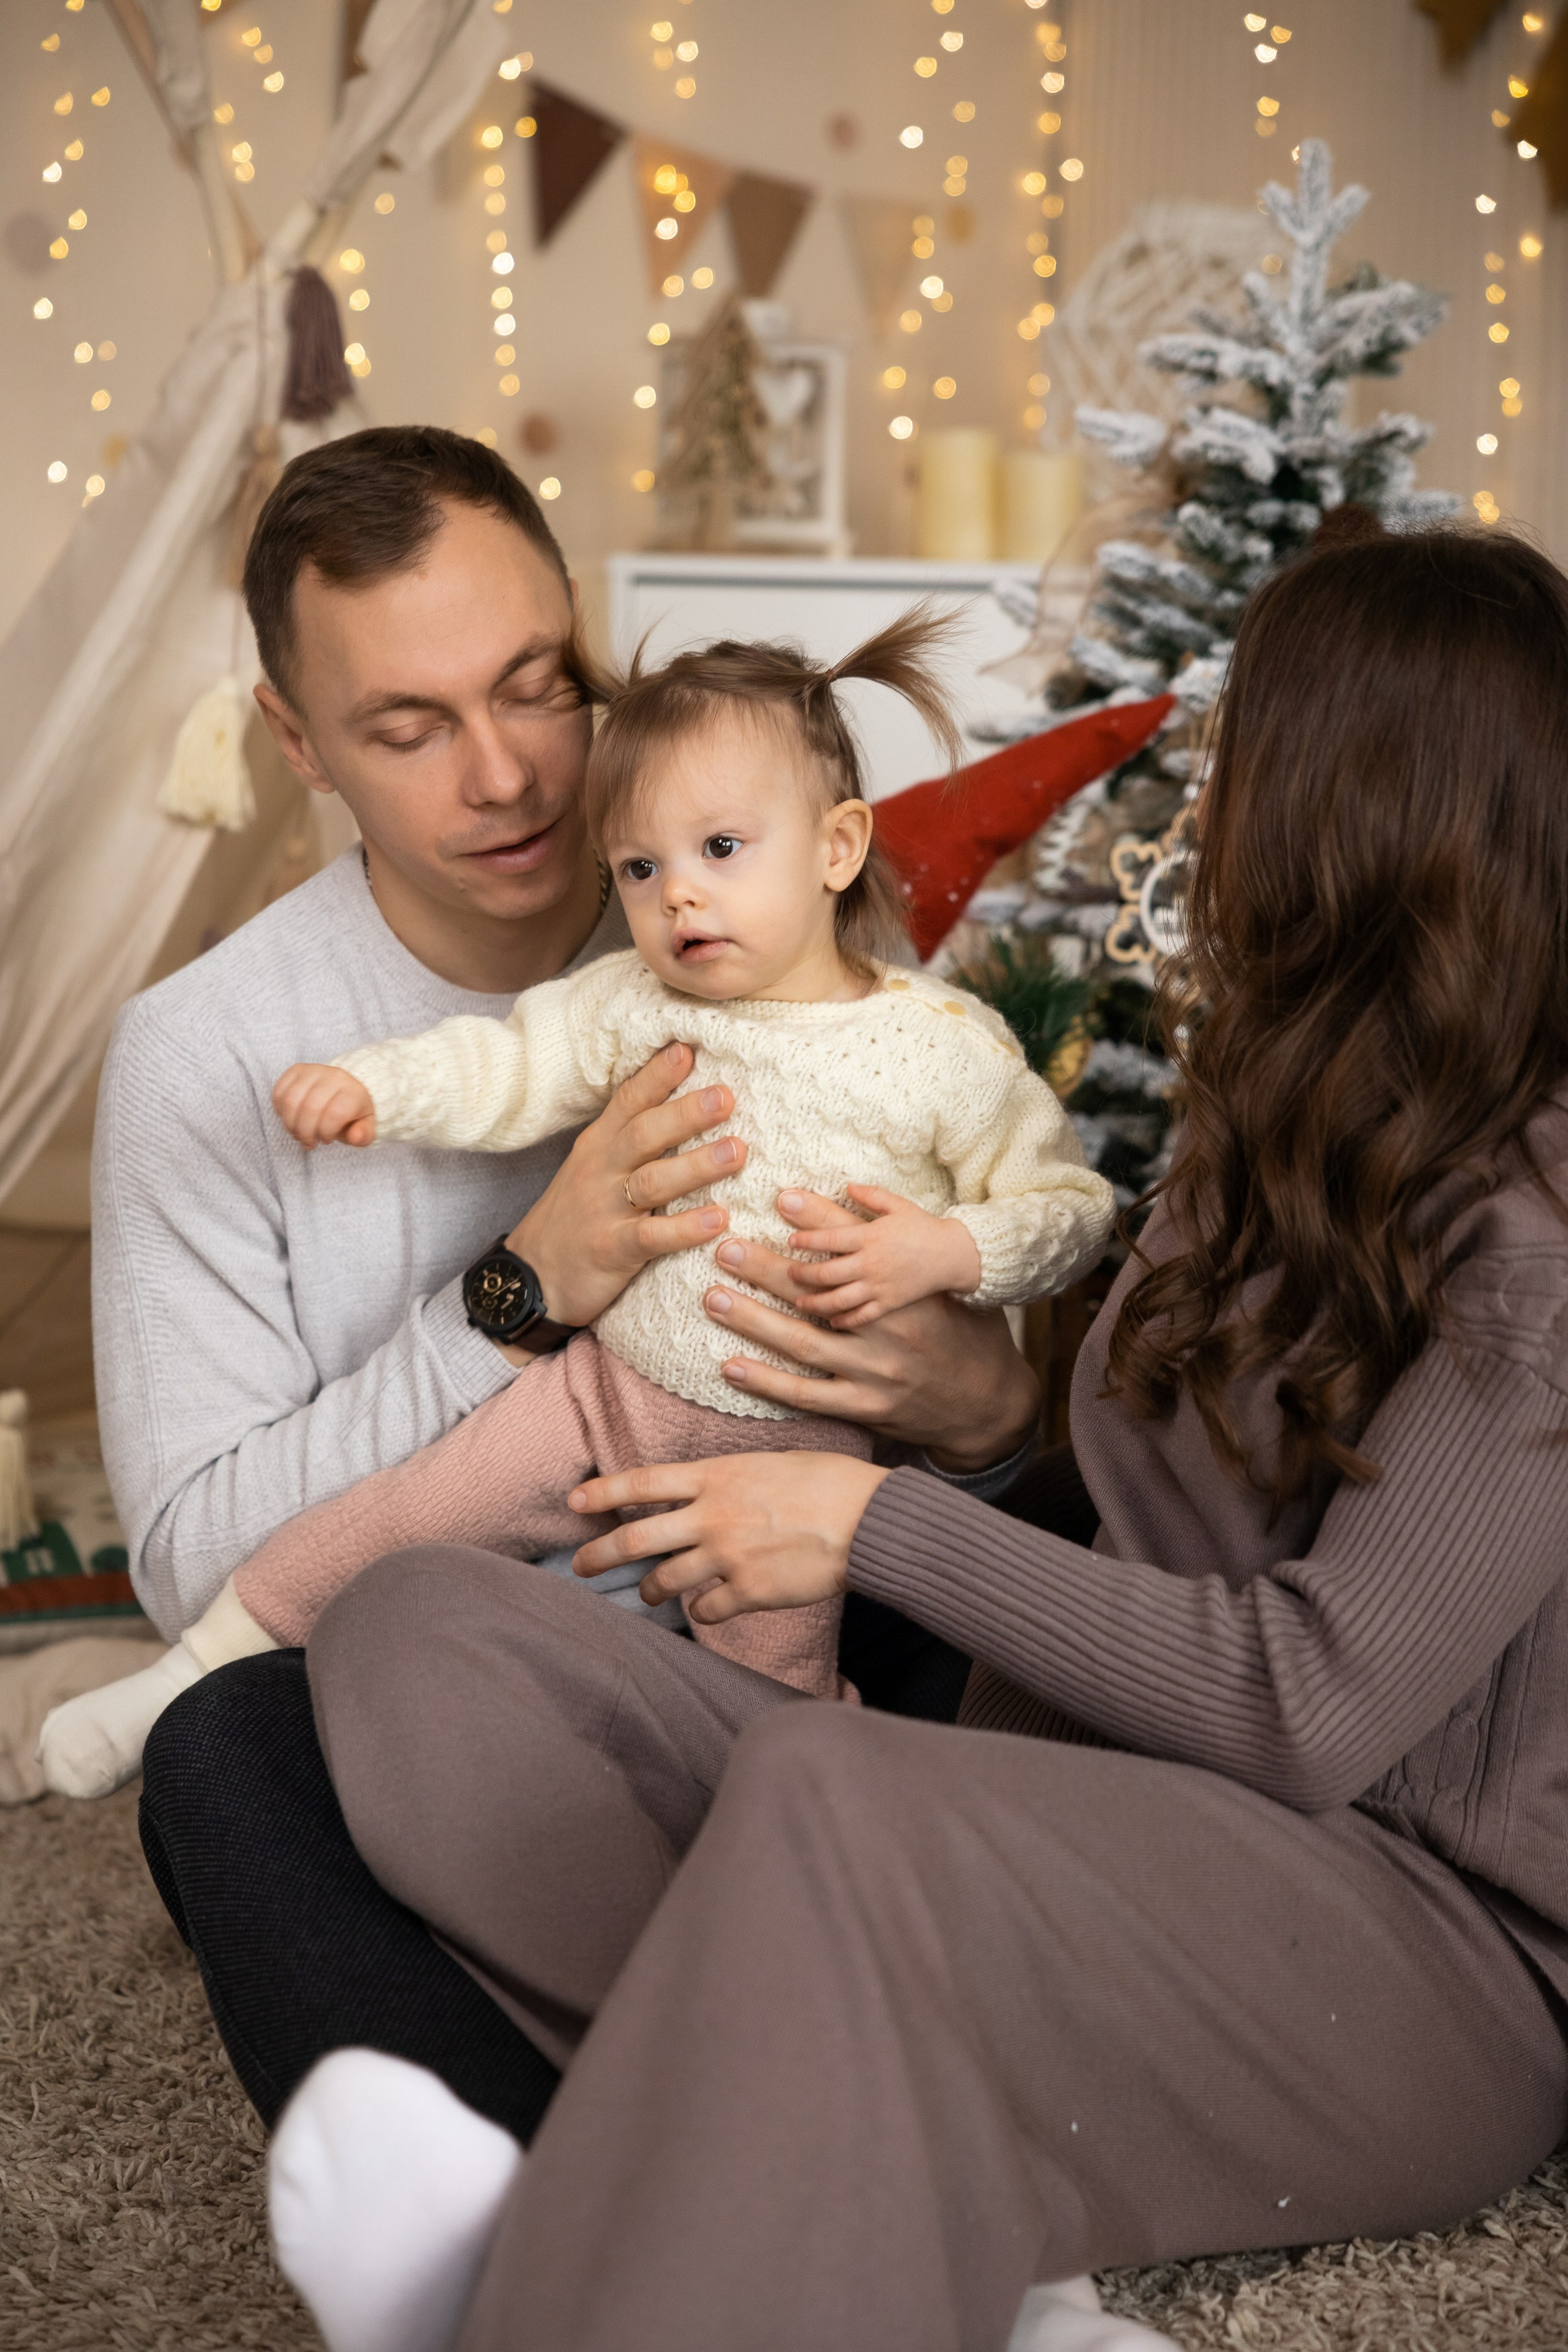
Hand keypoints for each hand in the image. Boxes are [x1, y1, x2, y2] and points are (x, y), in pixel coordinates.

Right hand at [273, 1063, 376, 1149]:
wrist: (346, 1086)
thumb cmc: (352, 1112)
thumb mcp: (364, 1127)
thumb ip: (363, 1135)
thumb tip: (356, 1136)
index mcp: (353, 1092)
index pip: (334, 1114)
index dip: (326, 1132)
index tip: (326, 1140)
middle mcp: (334, 1076)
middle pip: (310, 1108)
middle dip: (305, 1133)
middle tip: (308, 1143)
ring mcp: (314, 1070)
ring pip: (291, 1100)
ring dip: (290, 1124)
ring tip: (297, 1133)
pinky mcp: (297, 1069)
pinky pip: (279, 1091)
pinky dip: (280, 1110)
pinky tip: (291, 1118)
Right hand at [504, 1044, 748, 1331]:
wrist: (531, 1277)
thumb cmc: (576, 1217)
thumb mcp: (594, 1167)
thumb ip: (632, 1137)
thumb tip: (688, 1104)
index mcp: (599, 1144)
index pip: (629, 1100)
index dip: (658, 1075)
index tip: (689, 1048)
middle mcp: (601, 1170)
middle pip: (644, 1133)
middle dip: (686, 1113)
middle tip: (726, 1096)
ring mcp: (604, 1209)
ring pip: (652, 1181)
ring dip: (696, 1165)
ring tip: (737, 1151)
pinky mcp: (610, 1250)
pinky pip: (651, 1237)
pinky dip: (685, 1228)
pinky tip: (718, 1220)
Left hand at [569, 1452, 888, 1622]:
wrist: (867, 1519)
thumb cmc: (828, 1483)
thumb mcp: (769, 1463)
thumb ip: (730, 1480)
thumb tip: (707, 1492)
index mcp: (716, 1476)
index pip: (643, 1482)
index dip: (603, 1492)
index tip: (575, 1502)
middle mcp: (712, 1516)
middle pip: (636, 1538)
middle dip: (600, 1555)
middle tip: (580, 1566)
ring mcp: (727, 1557)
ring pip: (666, 1580)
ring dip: (652, 1589)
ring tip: (650, 1592)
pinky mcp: (749, 1593)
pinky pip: (707, 1610)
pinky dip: (703, 1610)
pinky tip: (710, 1606)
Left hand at [703, 1192, 1039, 1473]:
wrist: (990, 1403)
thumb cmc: (965, 1331)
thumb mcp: (943, 1280)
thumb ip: (902, 1238)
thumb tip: (852, 1184)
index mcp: (909, 1292)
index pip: (854, 1249)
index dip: (815, 1221)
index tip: (775, 1198)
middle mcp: (890, 1330)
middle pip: (817, 1294)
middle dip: (765, 1269)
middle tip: (724, 1247)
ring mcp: (876, 1373)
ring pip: (804, 1344)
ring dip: (754, 1321)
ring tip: (713, 1298)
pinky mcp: (867, 1407)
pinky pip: (809, 1395)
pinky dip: (768, 1382)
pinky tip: (731, 1366)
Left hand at [784, 1183, 981, 1328]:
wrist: (955, 1255)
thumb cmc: (924, 1228)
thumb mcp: (899, 1205)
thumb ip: (871, 1196)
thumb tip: (846, 1185)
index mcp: (870, 1236)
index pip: (829, 1238)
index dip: (805, 1239)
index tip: (790, 1241)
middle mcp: (871, 1263)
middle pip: (826, 1272)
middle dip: (802, 1274)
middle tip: (788, 1273)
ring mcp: (879, 1286)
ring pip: (838, 1299)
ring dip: (815, 1302)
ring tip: (799, 1301)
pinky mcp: (889, 1304)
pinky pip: (861, 1316)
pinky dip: (843, 1320)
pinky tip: (830, 1321)